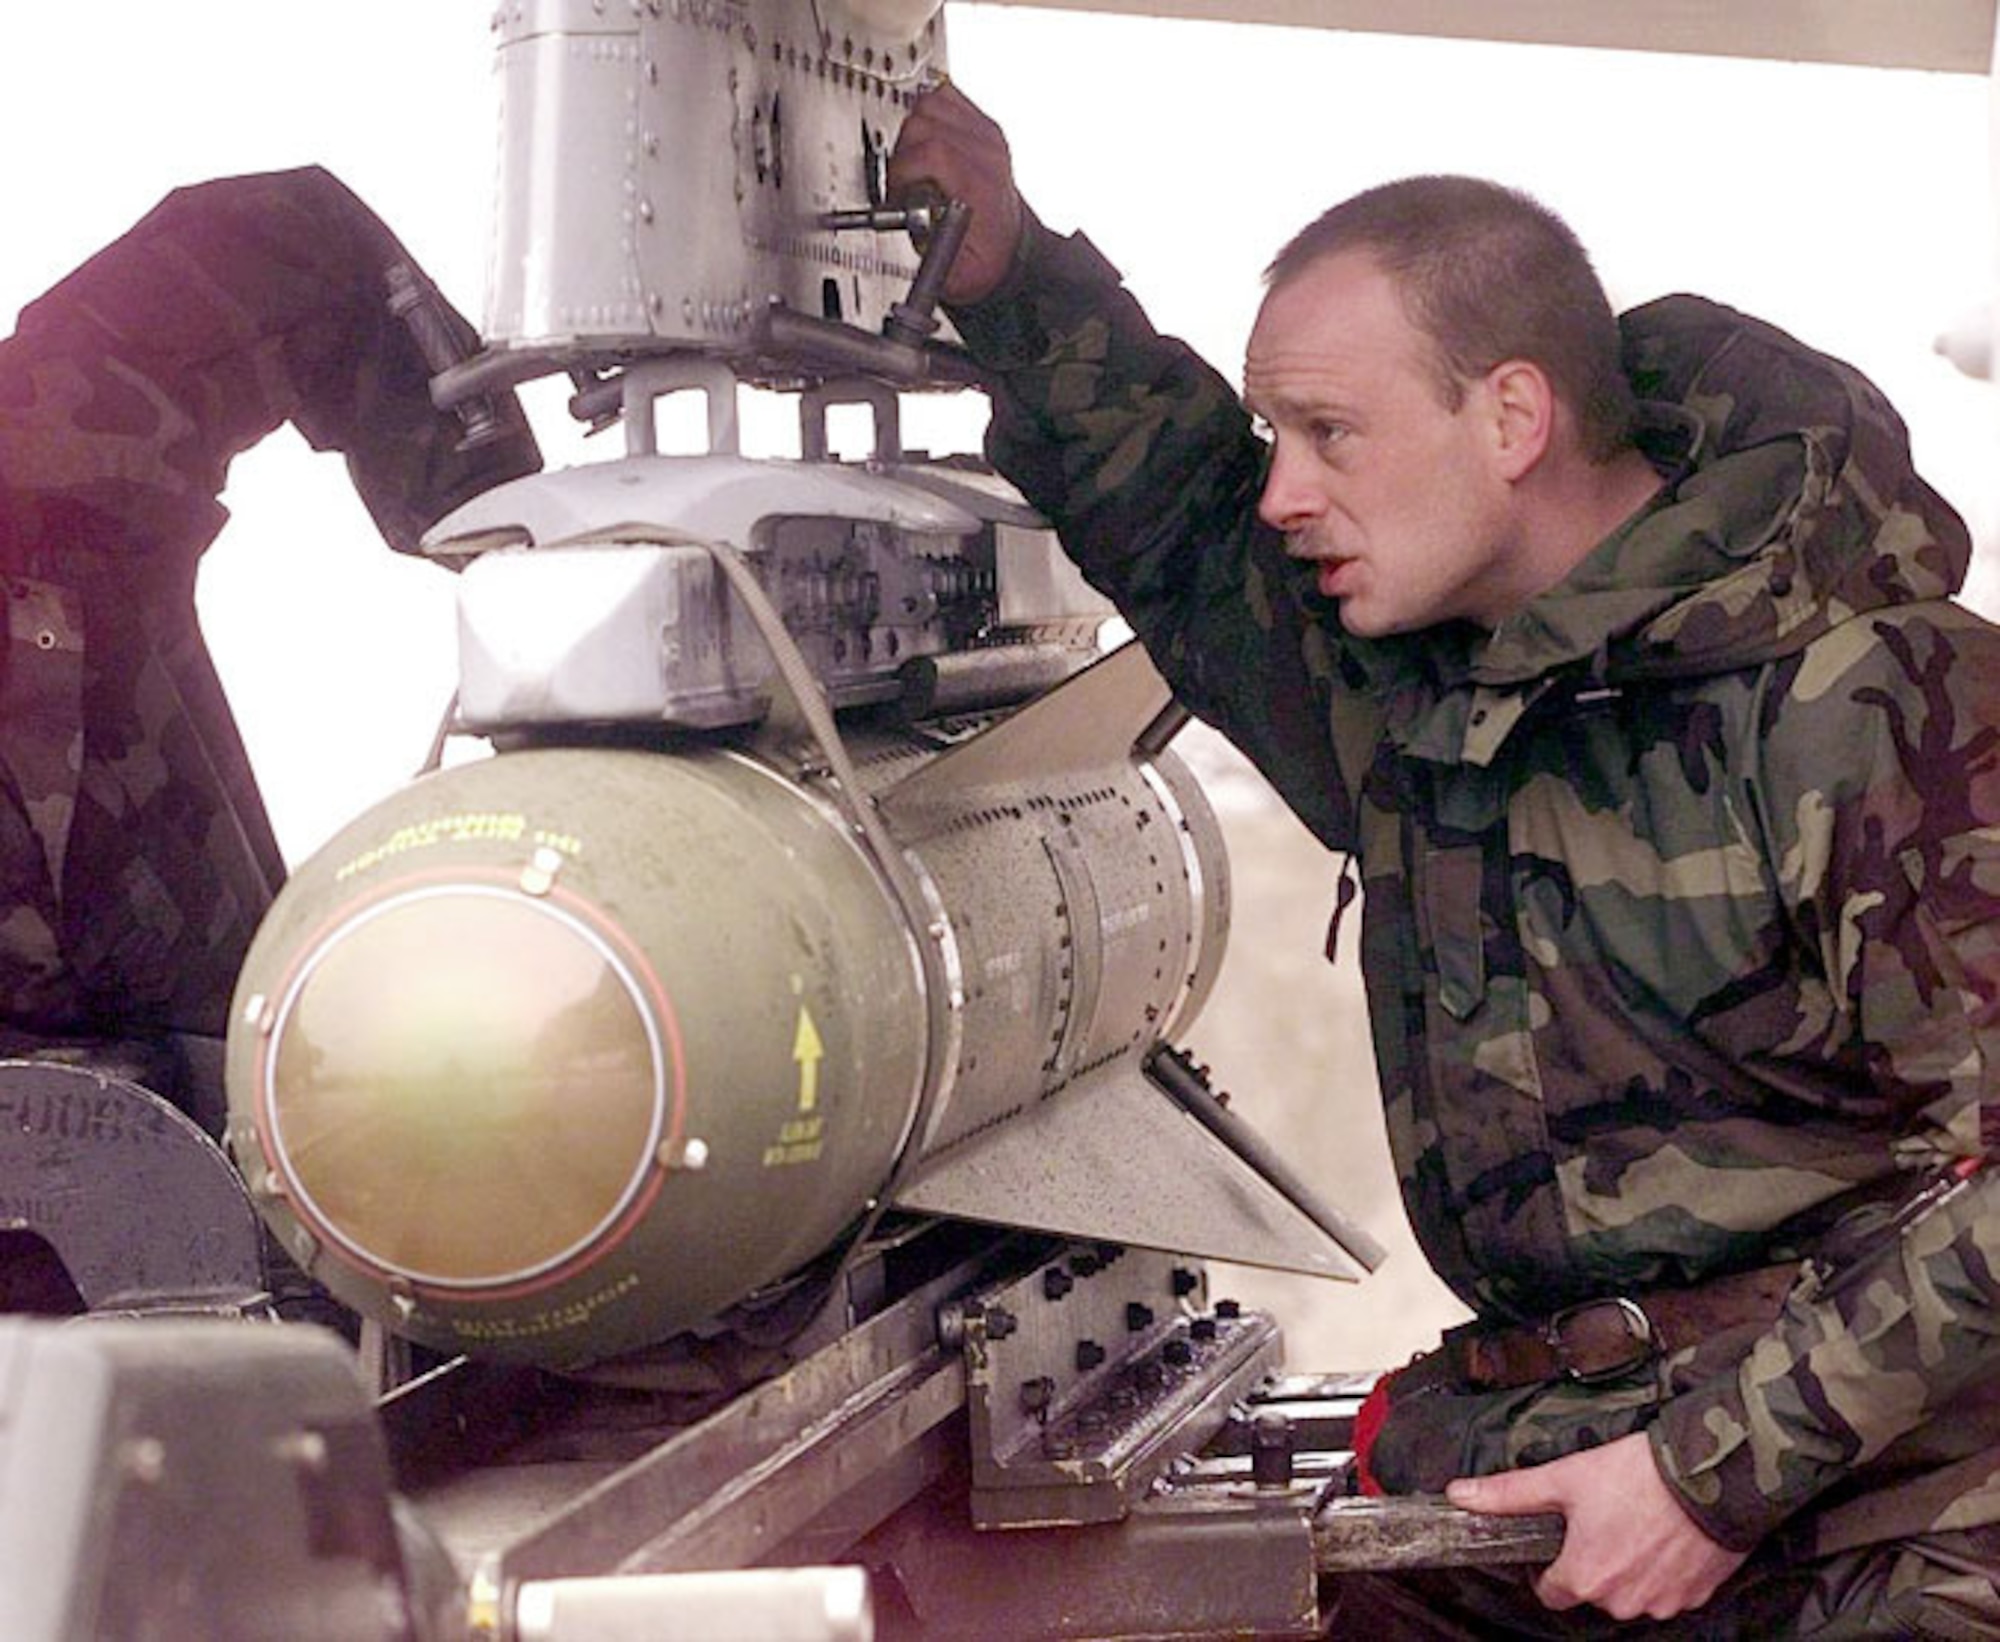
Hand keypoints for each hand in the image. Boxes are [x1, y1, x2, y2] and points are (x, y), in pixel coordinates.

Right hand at [885, 82, 1025, 304]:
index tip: (899, 191)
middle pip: (924, 123)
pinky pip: (946, 97)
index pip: (932, 150)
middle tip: (904, 180)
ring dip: (913, 130)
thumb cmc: (983, 257)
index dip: (904, 168)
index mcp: (978, 186)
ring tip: (915, 161)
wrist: (1009, 247)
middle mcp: (986, 154)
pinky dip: (929, 113)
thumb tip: (915, 230)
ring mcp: (986, 135)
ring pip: (931, 104)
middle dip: (903, 152)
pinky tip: (928, 140)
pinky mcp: (982, 125)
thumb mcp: (959, 275)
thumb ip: (935, 258)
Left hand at [1445, 1433, 1748, 1621]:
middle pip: (1592, 1591)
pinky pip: (1668, 1590)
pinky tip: (1664, 1534)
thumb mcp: (1563, 1477)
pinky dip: (1663, 1569)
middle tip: (1602, 1519)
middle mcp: (1621, 1602)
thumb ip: (1509, 1494)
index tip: (1560, 1540)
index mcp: (1584, 1578)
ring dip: (1629, 1566)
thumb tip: (1459, 1496)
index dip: (1549, 1566)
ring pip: (1631, 1592)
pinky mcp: (1695, 1596)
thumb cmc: (1636, 1476)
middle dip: (1592, 1561)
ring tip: (1635, 1521)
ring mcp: (1661, 1603)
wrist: (1708, 1476)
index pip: (1550, 1592)